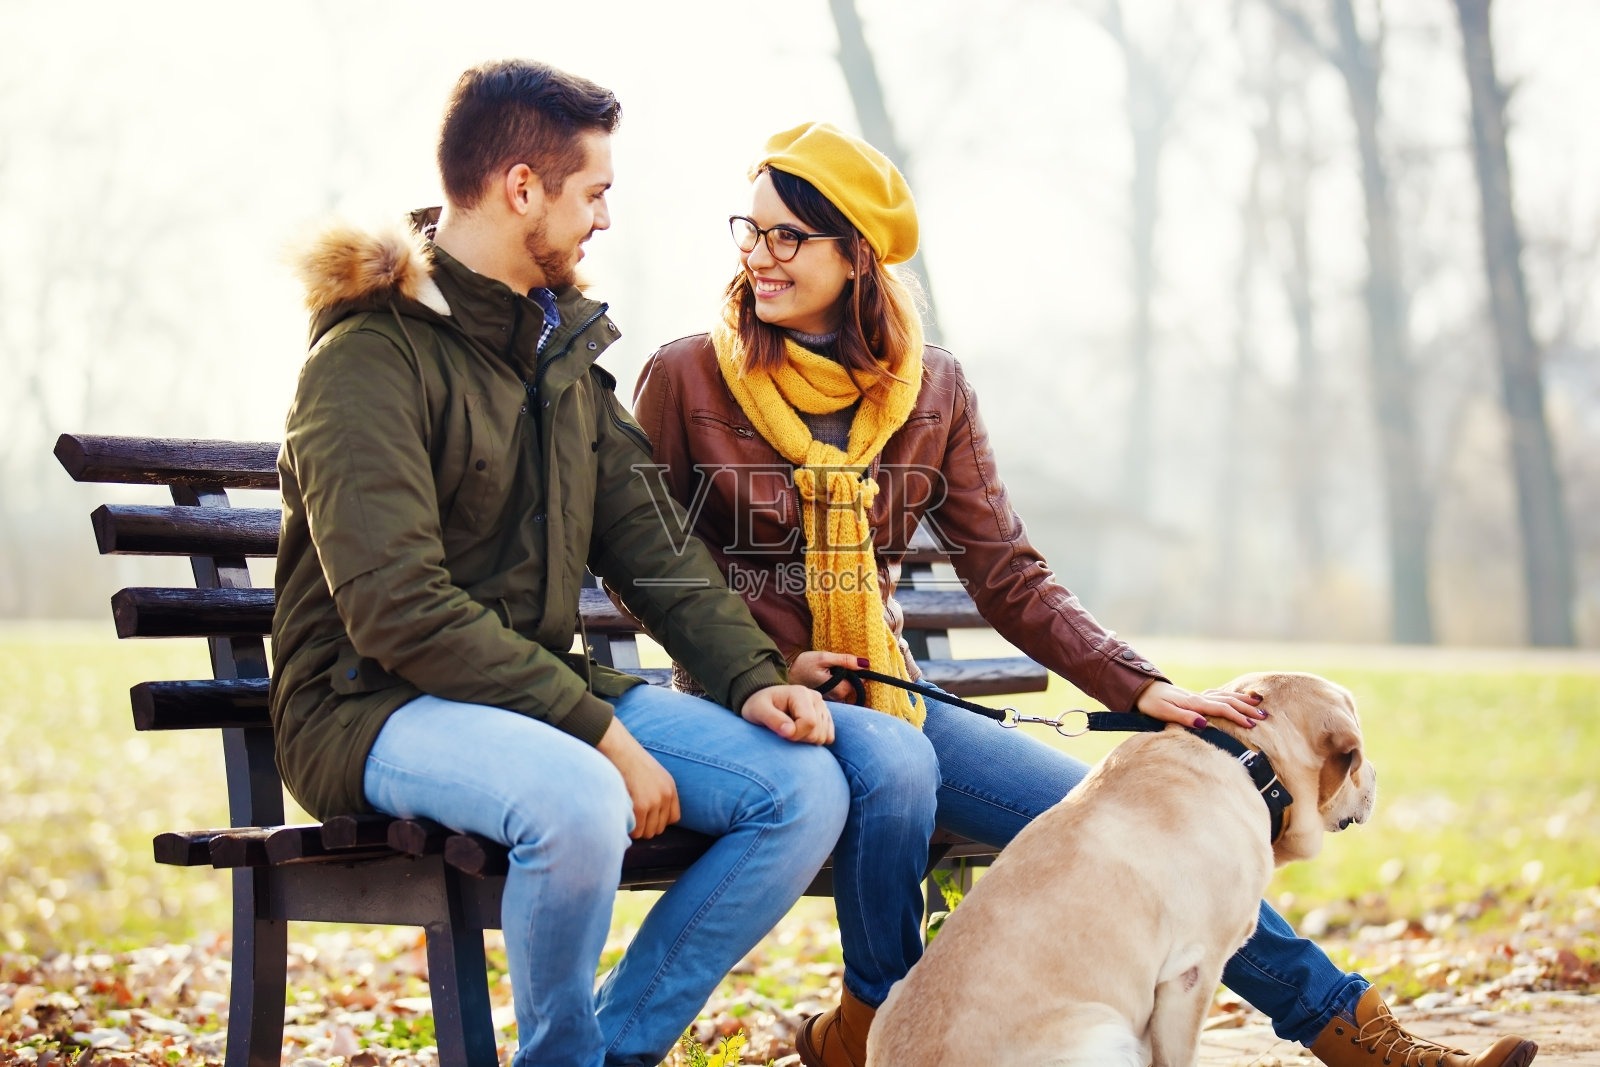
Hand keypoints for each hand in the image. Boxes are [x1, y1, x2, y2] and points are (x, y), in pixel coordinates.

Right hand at [595, 718, 680, 838]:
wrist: (618, 749)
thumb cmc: (627, 760)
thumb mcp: (651, 774)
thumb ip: (655, 791)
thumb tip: (650, 816)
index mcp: (670, 787)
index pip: (673, 819)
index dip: (658, 821)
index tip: (645, 817)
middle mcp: (666, 795)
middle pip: (660, 828)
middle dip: (645, 826)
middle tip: (631, 818)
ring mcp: (655, 801)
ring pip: (648, 832)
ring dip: (636, 829)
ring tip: (626, 817)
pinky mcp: (641, 806)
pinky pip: (637, 830)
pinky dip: (628, 828)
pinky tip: (621, 817)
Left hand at [740, 685, 835, 744]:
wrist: (764, 701)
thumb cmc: (758, 705)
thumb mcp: (758, 710)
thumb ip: (773, 719)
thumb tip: (790, 732)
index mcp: (800, 693)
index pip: (809, 722)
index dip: (796, 734)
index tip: (781, 734)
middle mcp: (816, 698)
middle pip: (818, 731)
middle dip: (800, 738)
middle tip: (784, 732)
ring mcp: (822, 707)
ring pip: (824, 736)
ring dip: (807, 740)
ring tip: (792, 730)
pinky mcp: (825, 717)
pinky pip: (828, 736)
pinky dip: (816, 740)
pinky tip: (802, 734)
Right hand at [789, 650, 870, 702]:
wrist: (786, 677)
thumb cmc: (803, 666)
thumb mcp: (823, 657)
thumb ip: (844, 660)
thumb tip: (864, 663)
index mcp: (839, 689)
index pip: (858, 682)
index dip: (856, 672)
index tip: (844, 665)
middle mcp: (837, 699)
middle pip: (853, 687)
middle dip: (848, 676)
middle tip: (832, 668)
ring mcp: (833, 701)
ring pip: (846, 690)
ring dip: (842, 680)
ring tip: (826, 673)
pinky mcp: (828, 701)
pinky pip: (839, 692)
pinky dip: (836, 684)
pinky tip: (825, 680)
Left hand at [1136, 680, 1265, 730]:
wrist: (1141, 688)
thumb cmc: (1150, 703)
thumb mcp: (1163, 712)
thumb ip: (1183, 718)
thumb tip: (1203, 723)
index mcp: (1194, 703)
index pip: (1221, 709)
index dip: (1237, 717)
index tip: (1252, 724)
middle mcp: (1198, 698)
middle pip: (1227, 701)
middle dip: (1246, 708)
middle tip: (1264, 716)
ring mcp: (1197, 696)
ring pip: (1225, 697)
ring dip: (1242, 701)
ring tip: (1258, 704)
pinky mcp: (1194, 698)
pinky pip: (1218, 695)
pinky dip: (1230, 696)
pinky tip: (1236, 698)